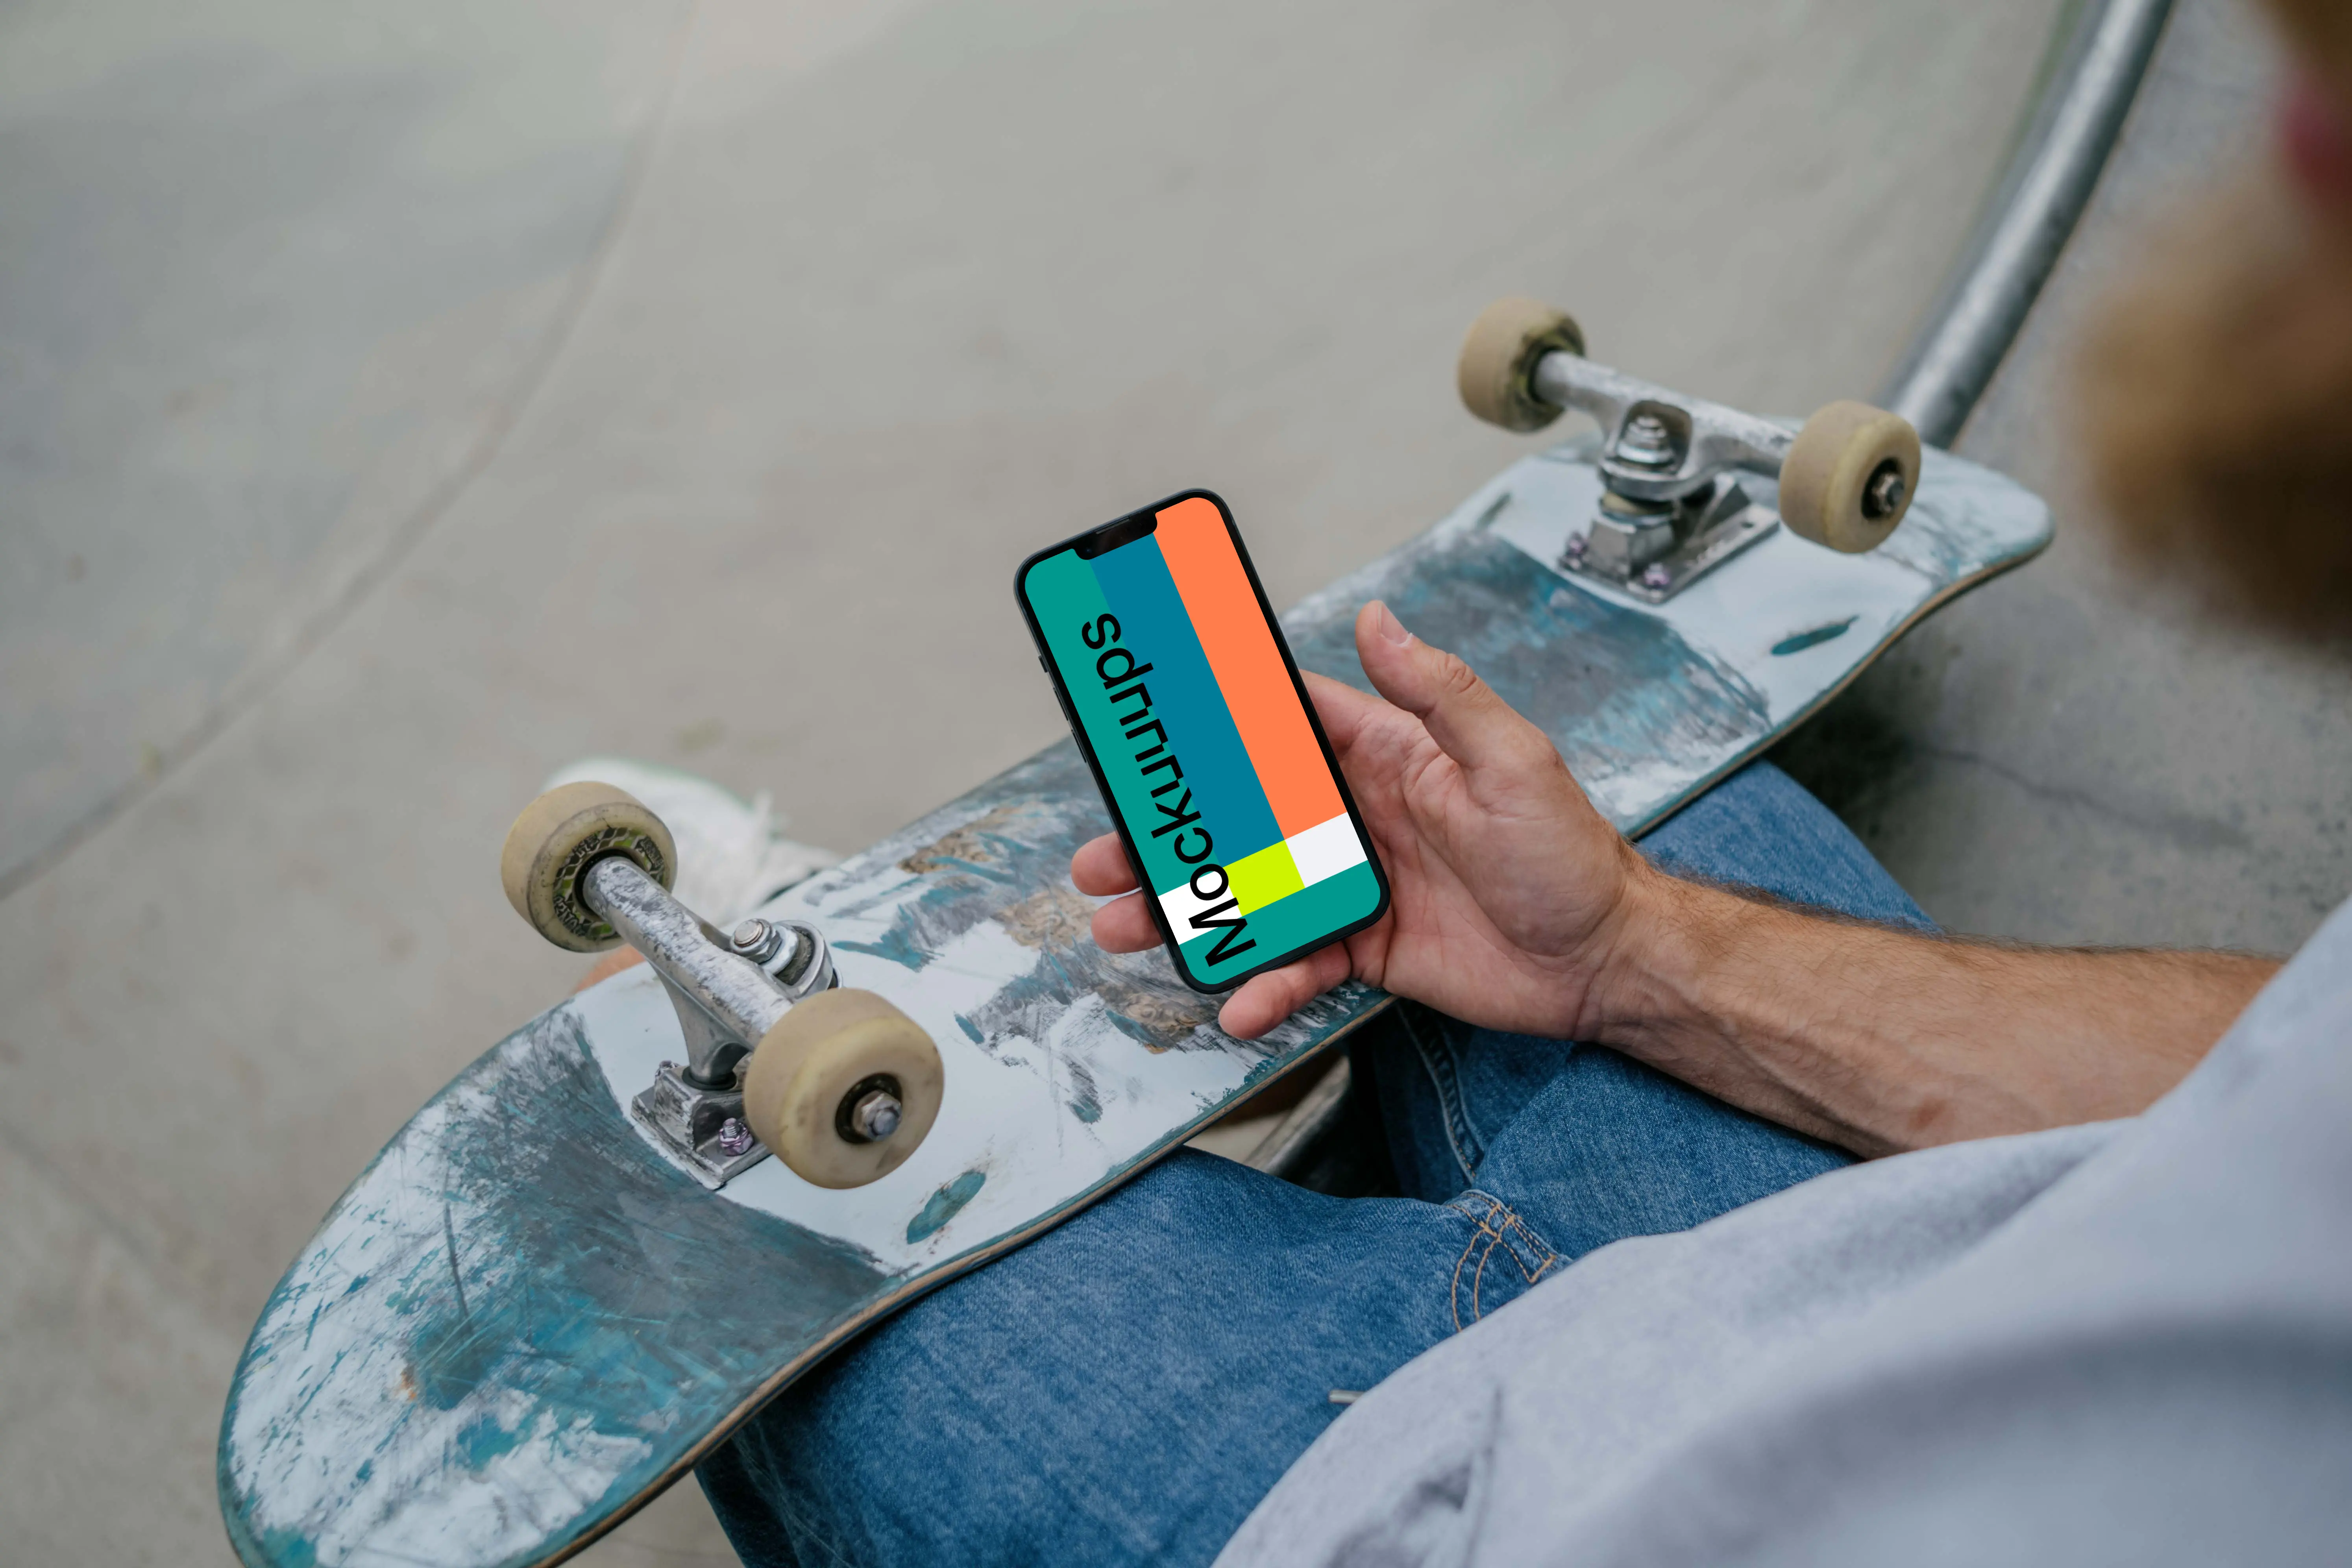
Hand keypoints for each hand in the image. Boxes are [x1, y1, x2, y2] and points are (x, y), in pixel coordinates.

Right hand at [1073, 600, 1650, 1039]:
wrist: (1605, 960)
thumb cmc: (1569, 854)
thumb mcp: (1511, 759)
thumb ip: (1440, 691)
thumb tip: (1381, 620)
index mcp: (1386, 756)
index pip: (1284, 725)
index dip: (1214, 718)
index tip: (1149, 720)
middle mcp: (1359, 817)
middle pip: (1242, 819)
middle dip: (1172, 835)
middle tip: (1109, 852)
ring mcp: (1356, 884)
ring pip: (1251, 894)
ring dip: (1190, 911)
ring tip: (1130, 926)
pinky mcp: (1367, 948)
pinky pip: (1298, 963)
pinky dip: (1264, 983)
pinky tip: (1238, 999)